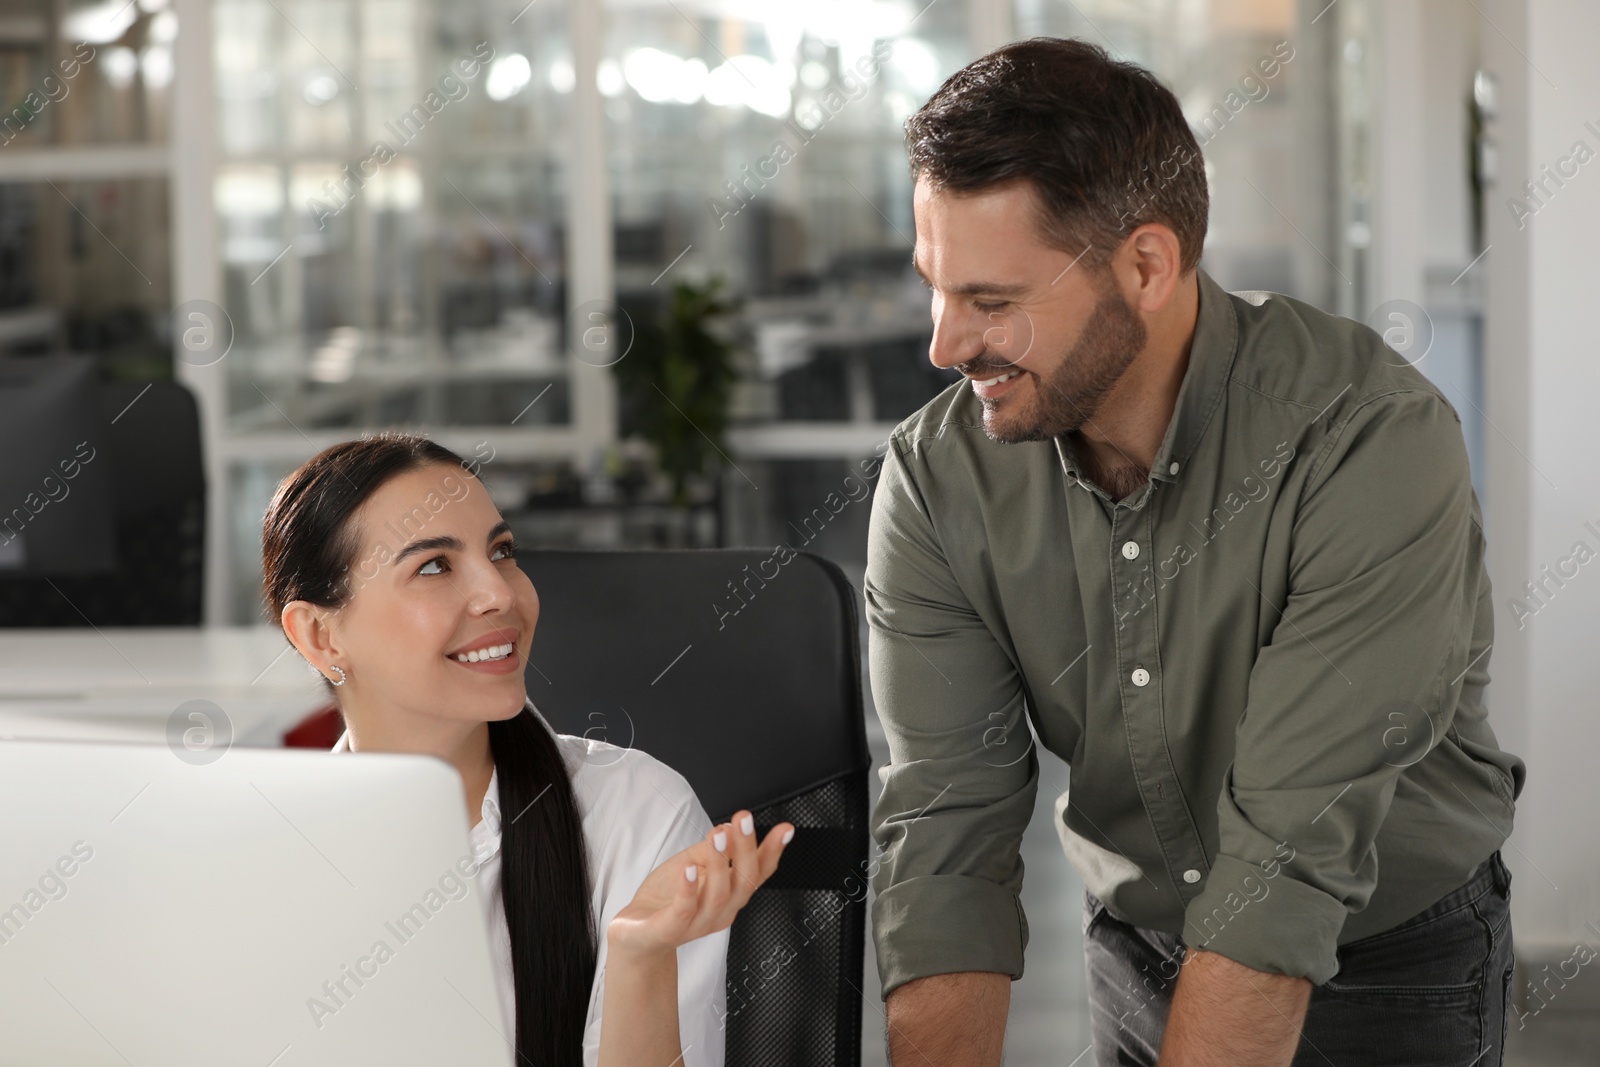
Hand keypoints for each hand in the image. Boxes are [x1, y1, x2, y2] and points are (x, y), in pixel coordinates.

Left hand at [607, 810, 793, 958]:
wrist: (638, 935)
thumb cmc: (668, 898)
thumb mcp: (694, 864)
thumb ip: (714, 850)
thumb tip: (732, 827)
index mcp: (730, 894)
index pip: (759, 873)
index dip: (773, 851)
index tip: (785, 829)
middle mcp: (721, 910)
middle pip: (744, 882)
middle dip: (747, 848)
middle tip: (744, 820)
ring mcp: (698, 923)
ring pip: (718, 894)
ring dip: (720, 862)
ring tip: (718, 836)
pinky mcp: (671, 929)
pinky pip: (684, 911)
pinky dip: (689, 888)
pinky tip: (689, 868)